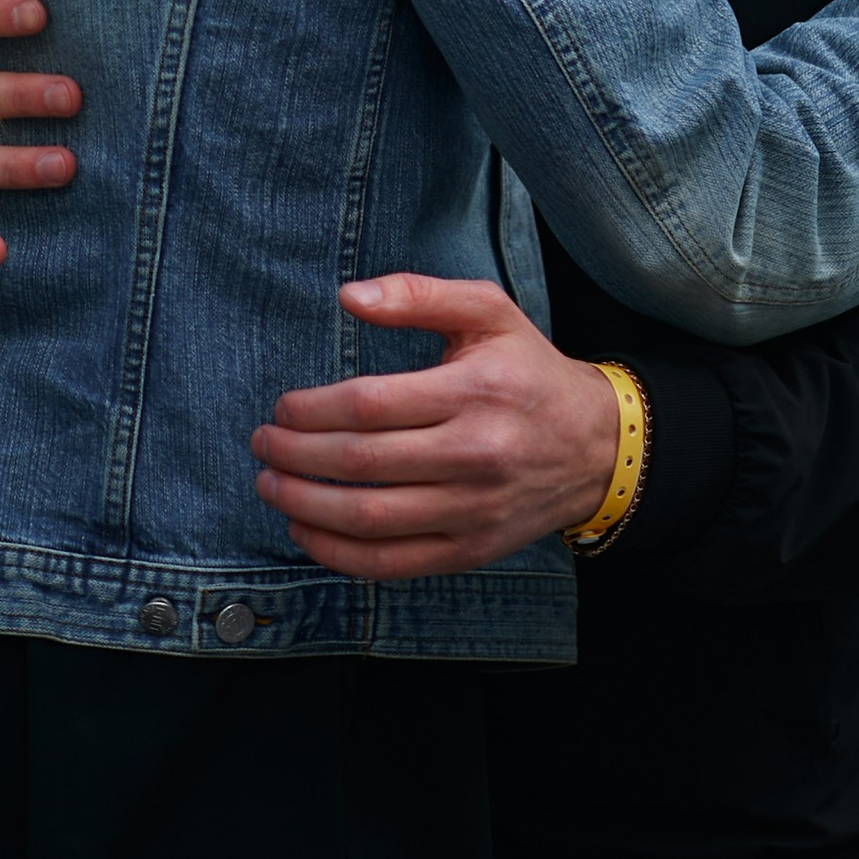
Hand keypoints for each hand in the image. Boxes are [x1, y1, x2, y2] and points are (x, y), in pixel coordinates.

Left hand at [252, 275, 623, 577]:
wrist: (596, 446)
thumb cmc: (529, 371)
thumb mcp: (488, 311)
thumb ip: (418, 295)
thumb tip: (349, 297)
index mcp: (475, 391)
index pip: (371, 405)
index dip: (313, 409)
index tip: (282, 407)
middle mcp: (475, 455)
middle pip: (361, 462)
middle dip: (296, 454)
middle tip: (262, 444)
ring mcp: (472, 510)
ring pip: (369, 518)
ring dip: (305, 505)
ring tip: (271, 484)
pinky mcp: (469, 551)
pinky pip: (391, 563)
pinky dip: (337, 553)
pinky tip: (306, 531)